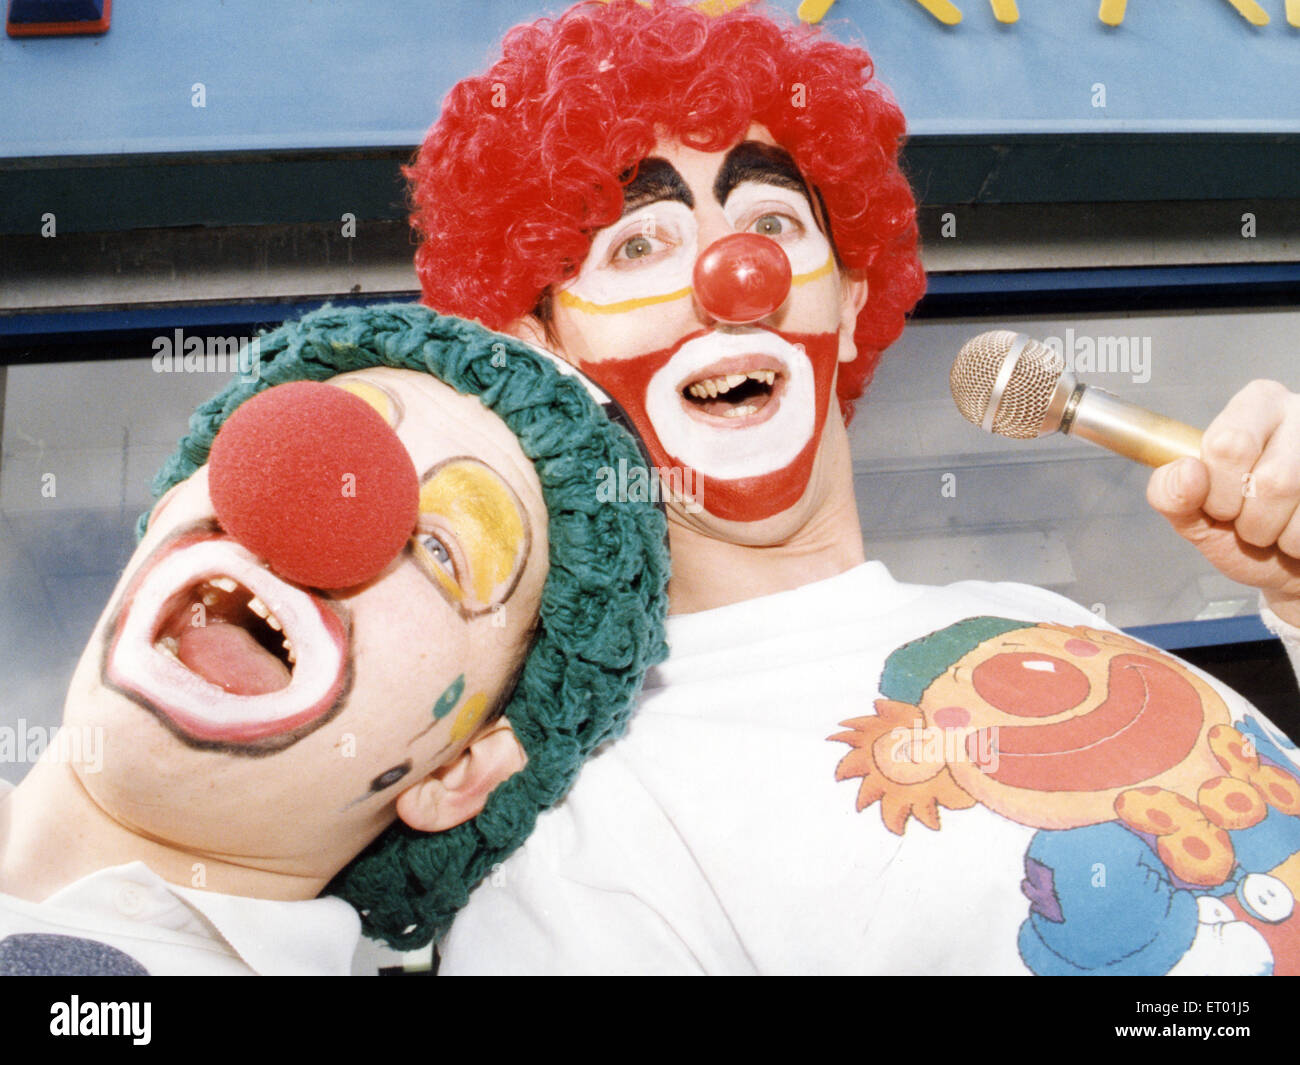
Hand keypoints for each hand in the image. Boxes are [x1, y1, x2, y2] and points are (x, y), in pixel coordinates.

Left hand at [1147, 379, 1299, 627]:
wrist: (1293, 566)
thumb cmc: (1241, 530)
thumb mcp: (1194, 516)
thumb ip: (1171, 495)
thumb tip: (1187, 472)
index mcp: (1255, 405)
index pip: (1228, 445)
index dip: (1218, 492)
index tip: (1221, 505)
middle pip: (1272, 479)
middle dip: (1252, 520)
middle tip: (1250, 524)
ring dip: (1280, 535)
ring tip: (1279, 530)